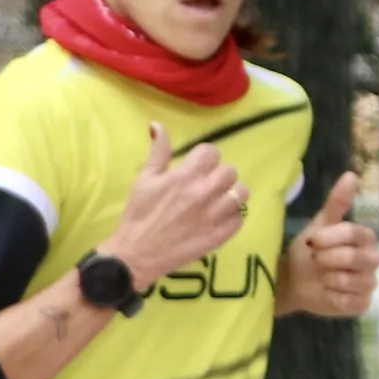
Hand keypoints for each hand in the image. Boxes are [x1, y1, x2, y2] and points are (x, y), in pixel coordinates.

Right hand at [111, 124, 246, 284]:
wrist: (137, 254)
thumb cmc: (138, 214)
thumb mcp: (144, 179)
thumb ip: (158, 152)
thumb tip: (158, 125)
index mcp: (185, 176)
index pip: (212, 152)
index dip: (205, 157)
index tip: (197, 165)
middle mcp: (204, 193)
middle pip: (230, 171)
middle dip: (218, 174)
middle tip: (206, 183)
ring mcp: (215, 215)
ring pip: (241, 193)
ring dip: (231, 193)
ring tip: (217, 199)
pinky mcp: (220, 235)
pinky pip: (240, 218)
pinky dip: (232, 216)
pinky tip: (217, 217)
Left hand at [278, 173, 378, 317]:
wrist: (296, 281)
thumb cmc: (309, 251)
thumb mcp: (320, 225)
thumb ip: (337, 202)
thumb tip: (351, 175)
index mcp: (365, 238)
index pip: (352, 233)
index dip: (328, 238)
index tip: (311, 242)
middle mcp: (372, 259)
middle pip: (352, 258)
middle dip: (326, 259)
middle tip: (315, 260)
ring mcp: (369, 283)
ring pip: (350, 281)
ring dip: (327, 279)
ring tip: (321, 277)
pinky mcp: (362, 304)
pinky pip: (349, 301)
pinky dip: (332, 297)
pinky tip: (326, 293)